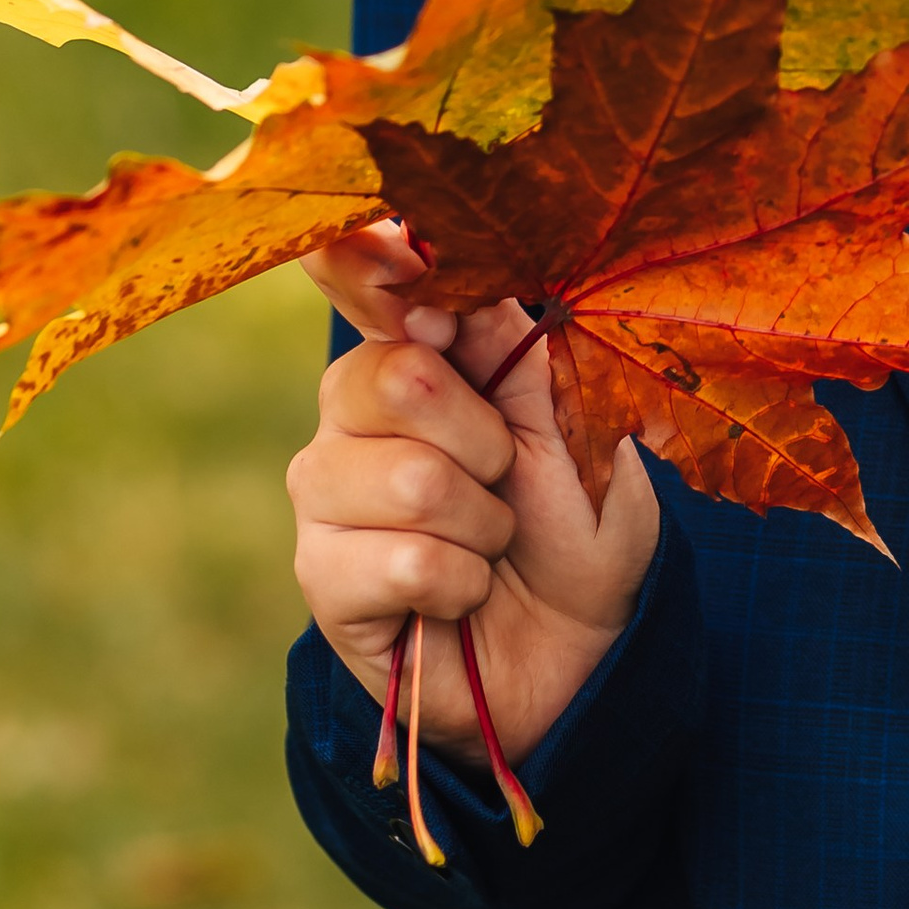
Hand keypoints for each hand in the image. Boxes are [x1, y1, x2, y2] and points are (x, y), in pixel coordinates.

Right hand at [289, 219, 658, 768]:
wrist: (583, 649)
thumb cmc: (580, 523)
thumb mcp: (573, 422)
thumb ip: (511, 350)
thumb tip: (439, 289)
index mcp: (415, 352)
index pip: (358, 273)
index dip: (375, 259)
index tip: (422, 274)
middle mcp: (351, 413)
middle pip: (394, 378)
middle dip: (485, 438)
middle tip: (507, 475)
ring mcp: (326, 497)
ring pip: (405, 478)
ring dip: (482, 521)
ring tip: (491, 542)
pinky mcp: (325, 581)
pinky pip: (399, 561)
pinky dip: (460, 582)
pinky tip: (461, 595)